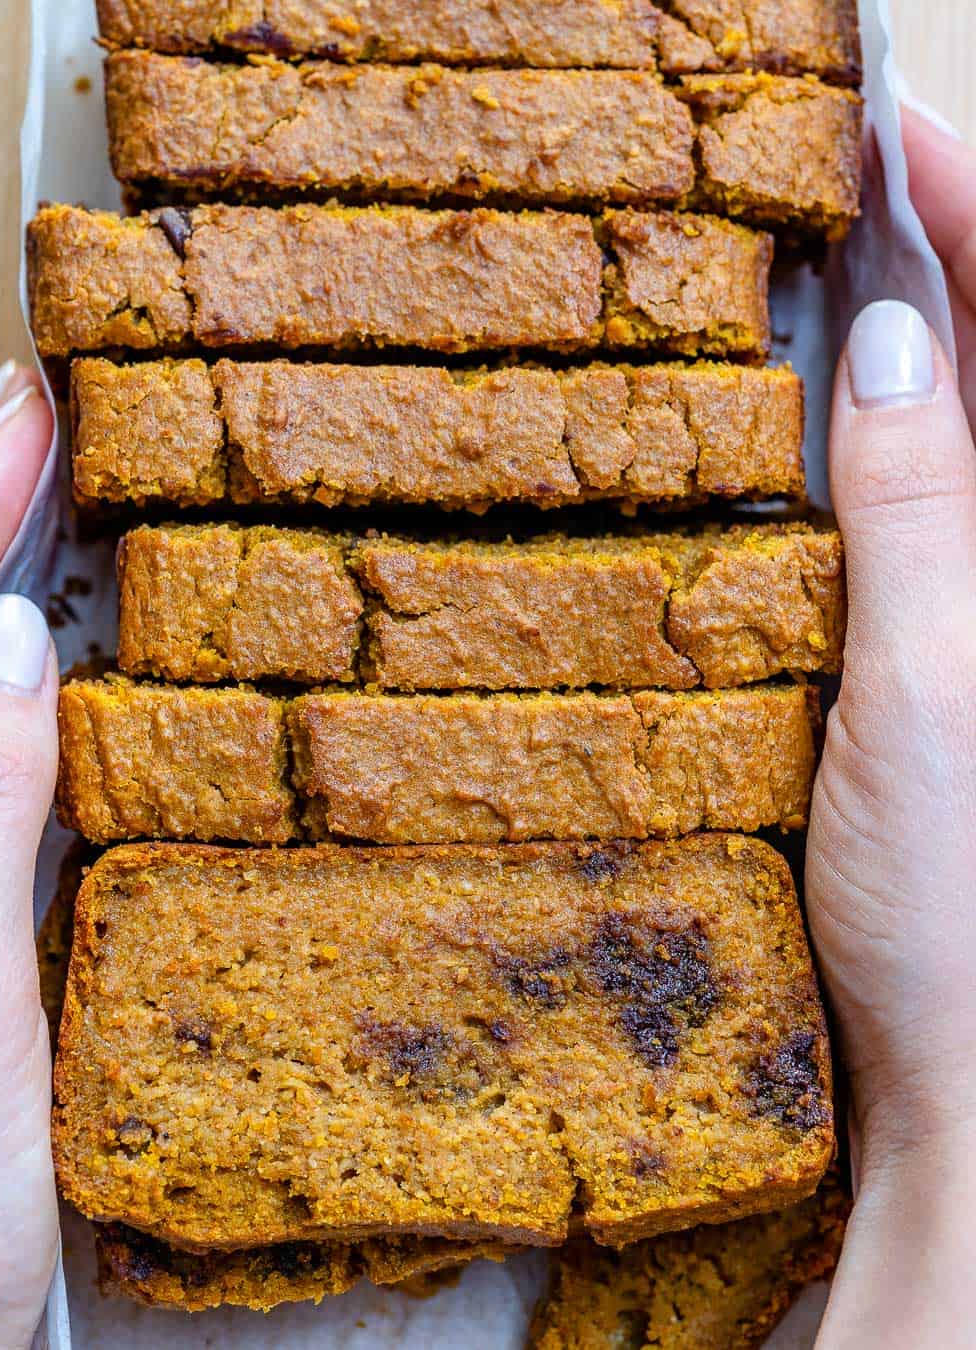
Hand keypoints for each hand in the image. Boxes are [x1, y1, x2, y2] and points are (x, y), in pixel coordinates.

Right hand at [809, 109, 975, 1346]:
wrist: (959, 1072)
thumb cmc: (960, 912)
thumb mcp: (927, 694)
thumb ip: (917, 511)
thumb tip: (889, 343)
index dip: (971, 208)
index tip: (883, 123)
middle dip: (932, 251)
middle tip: (833, 168)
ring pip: (951, 430)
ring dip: (893, 340)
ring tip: (810, 260)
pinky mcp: (931, 651)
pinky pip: (906, 511)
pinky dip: (856, 445)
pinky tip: (798, 418)